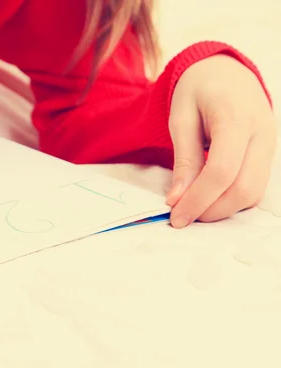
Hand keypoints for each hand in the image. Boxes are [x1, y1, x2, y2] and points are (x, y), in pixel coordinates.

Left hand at [166, 55, 276, 227]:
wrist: (224, 70)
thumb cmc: (198, 90)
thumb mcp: (181, 118)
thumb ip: (184, 159)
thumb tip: (177, 200)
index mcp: (236, 118)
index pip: (221, 171)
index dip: (198, 200)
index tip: (176, 218)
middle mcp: (262, 133)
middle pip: (244, 188)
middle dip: (211, 210)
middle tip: (183, 217)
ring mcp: (270, 145)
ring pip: (254, 192)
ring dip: (223, 209)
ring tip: (193, 208)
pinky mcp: (268, 154)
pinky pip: (255, 186)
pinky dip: (232, 199)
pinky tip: (208, 198)